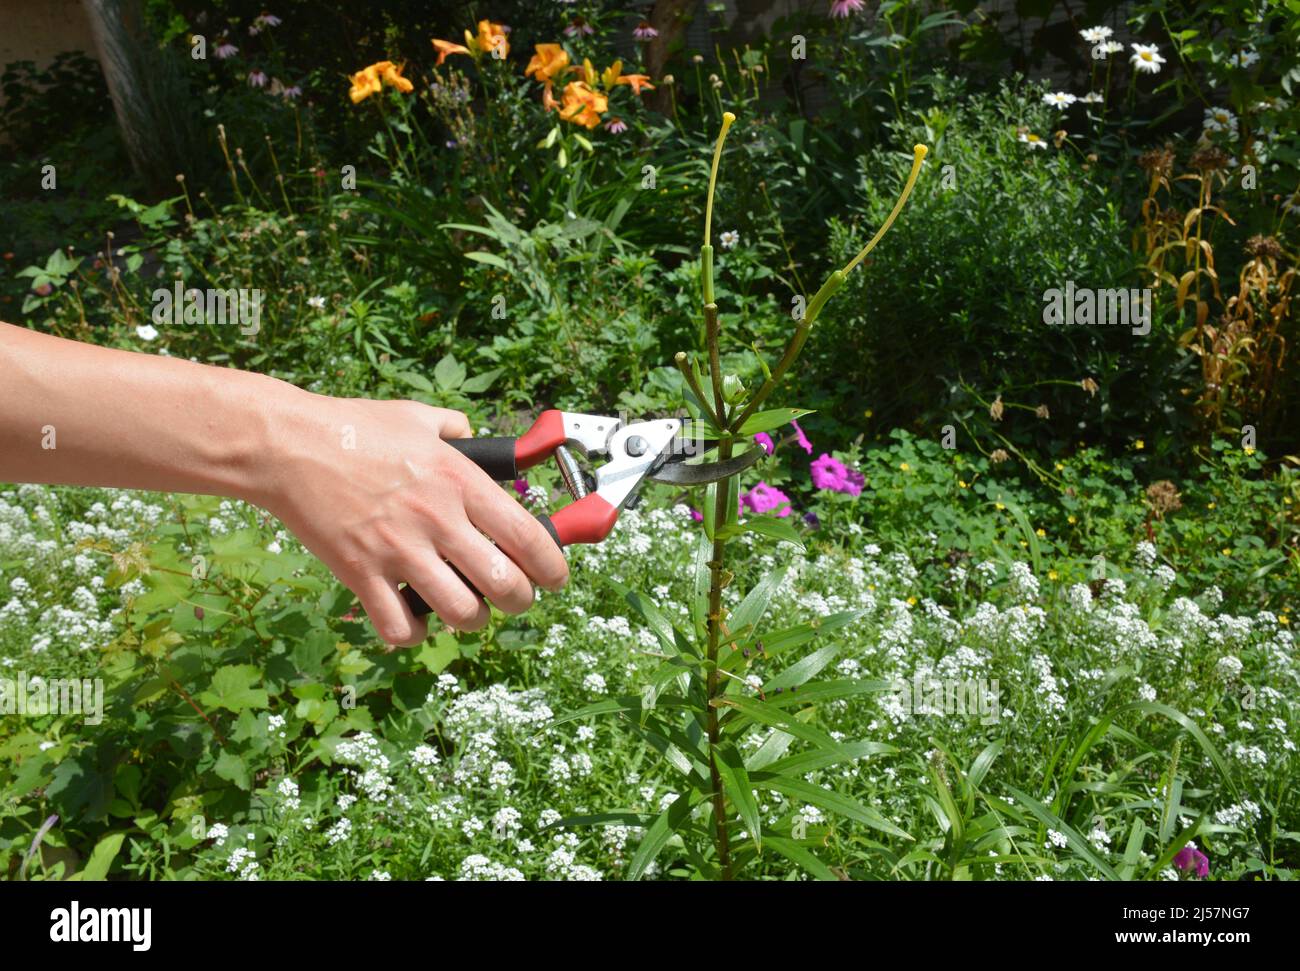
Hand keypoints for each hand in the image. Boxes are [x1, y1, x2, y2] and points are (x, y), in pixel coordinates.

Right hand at [255, 393, 568, 645]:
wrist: (287, 445)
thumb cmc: (353, 427)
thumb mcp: (418, 418)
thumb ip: (456, 430)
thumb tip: (475, 436)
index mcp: (460, 482)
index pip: (528, 536)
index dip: (554, 567)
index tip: (556, 578)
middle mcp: (438, 519)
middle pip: (506, 585)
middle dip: (520, 600)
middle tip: (514, 597)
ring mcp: (399, 551)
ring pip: (462, 613)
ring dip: (472, 618)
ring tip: (466, 608)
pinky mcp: (361, 574)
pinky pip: (399, 626)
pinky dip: (412, 632)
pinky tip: (412, 617)